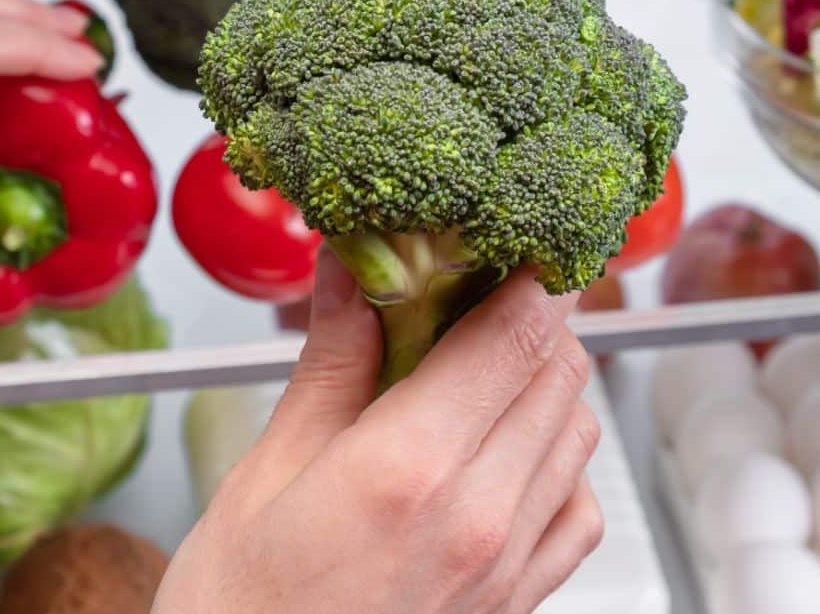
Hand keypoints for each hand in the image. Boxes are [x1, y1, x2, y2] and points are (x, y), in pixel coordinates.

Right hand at [155, 253, 603, 613]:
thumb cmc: (241, 608)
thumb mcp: (267, 468)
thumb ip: (330, 362)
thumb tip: (351, 273)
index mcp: (409, 468)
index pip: (515, 336)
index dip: (524, 273)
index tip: (504, 242)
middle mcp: (479, 516)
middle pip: (557, 371)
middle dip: (531, 313)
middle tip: (478, 290)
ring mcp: (509, 565)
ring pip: (577, 431)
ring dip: (545, 378)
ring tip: (481, 363)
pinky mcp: (517, 600)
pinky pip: (578, 505)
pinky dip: (559, 456)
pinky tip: (504, 448)